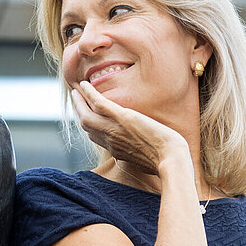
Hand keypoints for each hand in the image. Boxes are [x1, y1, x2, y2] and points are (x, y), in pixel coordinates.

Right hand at [70, 81, 188, 174]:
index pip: (95, 137)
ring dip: (78, 101)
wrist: (170, 159)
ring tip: (76, 90)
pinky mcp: (122, 118)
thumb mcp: (148, 159)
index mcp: (116, 150)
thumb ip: (140, 153)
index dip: (88, 126)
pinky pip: (99, 104)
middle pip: (86, 125)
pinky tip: (85, 84)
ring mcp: (113, 129)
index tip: (86, 116)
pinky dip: (89, 93)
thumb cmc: (166, 160)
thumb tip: (147, 151)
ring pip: (86, 115)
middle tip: (76, 99)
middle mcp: (110, 141)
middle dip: (78, 111)